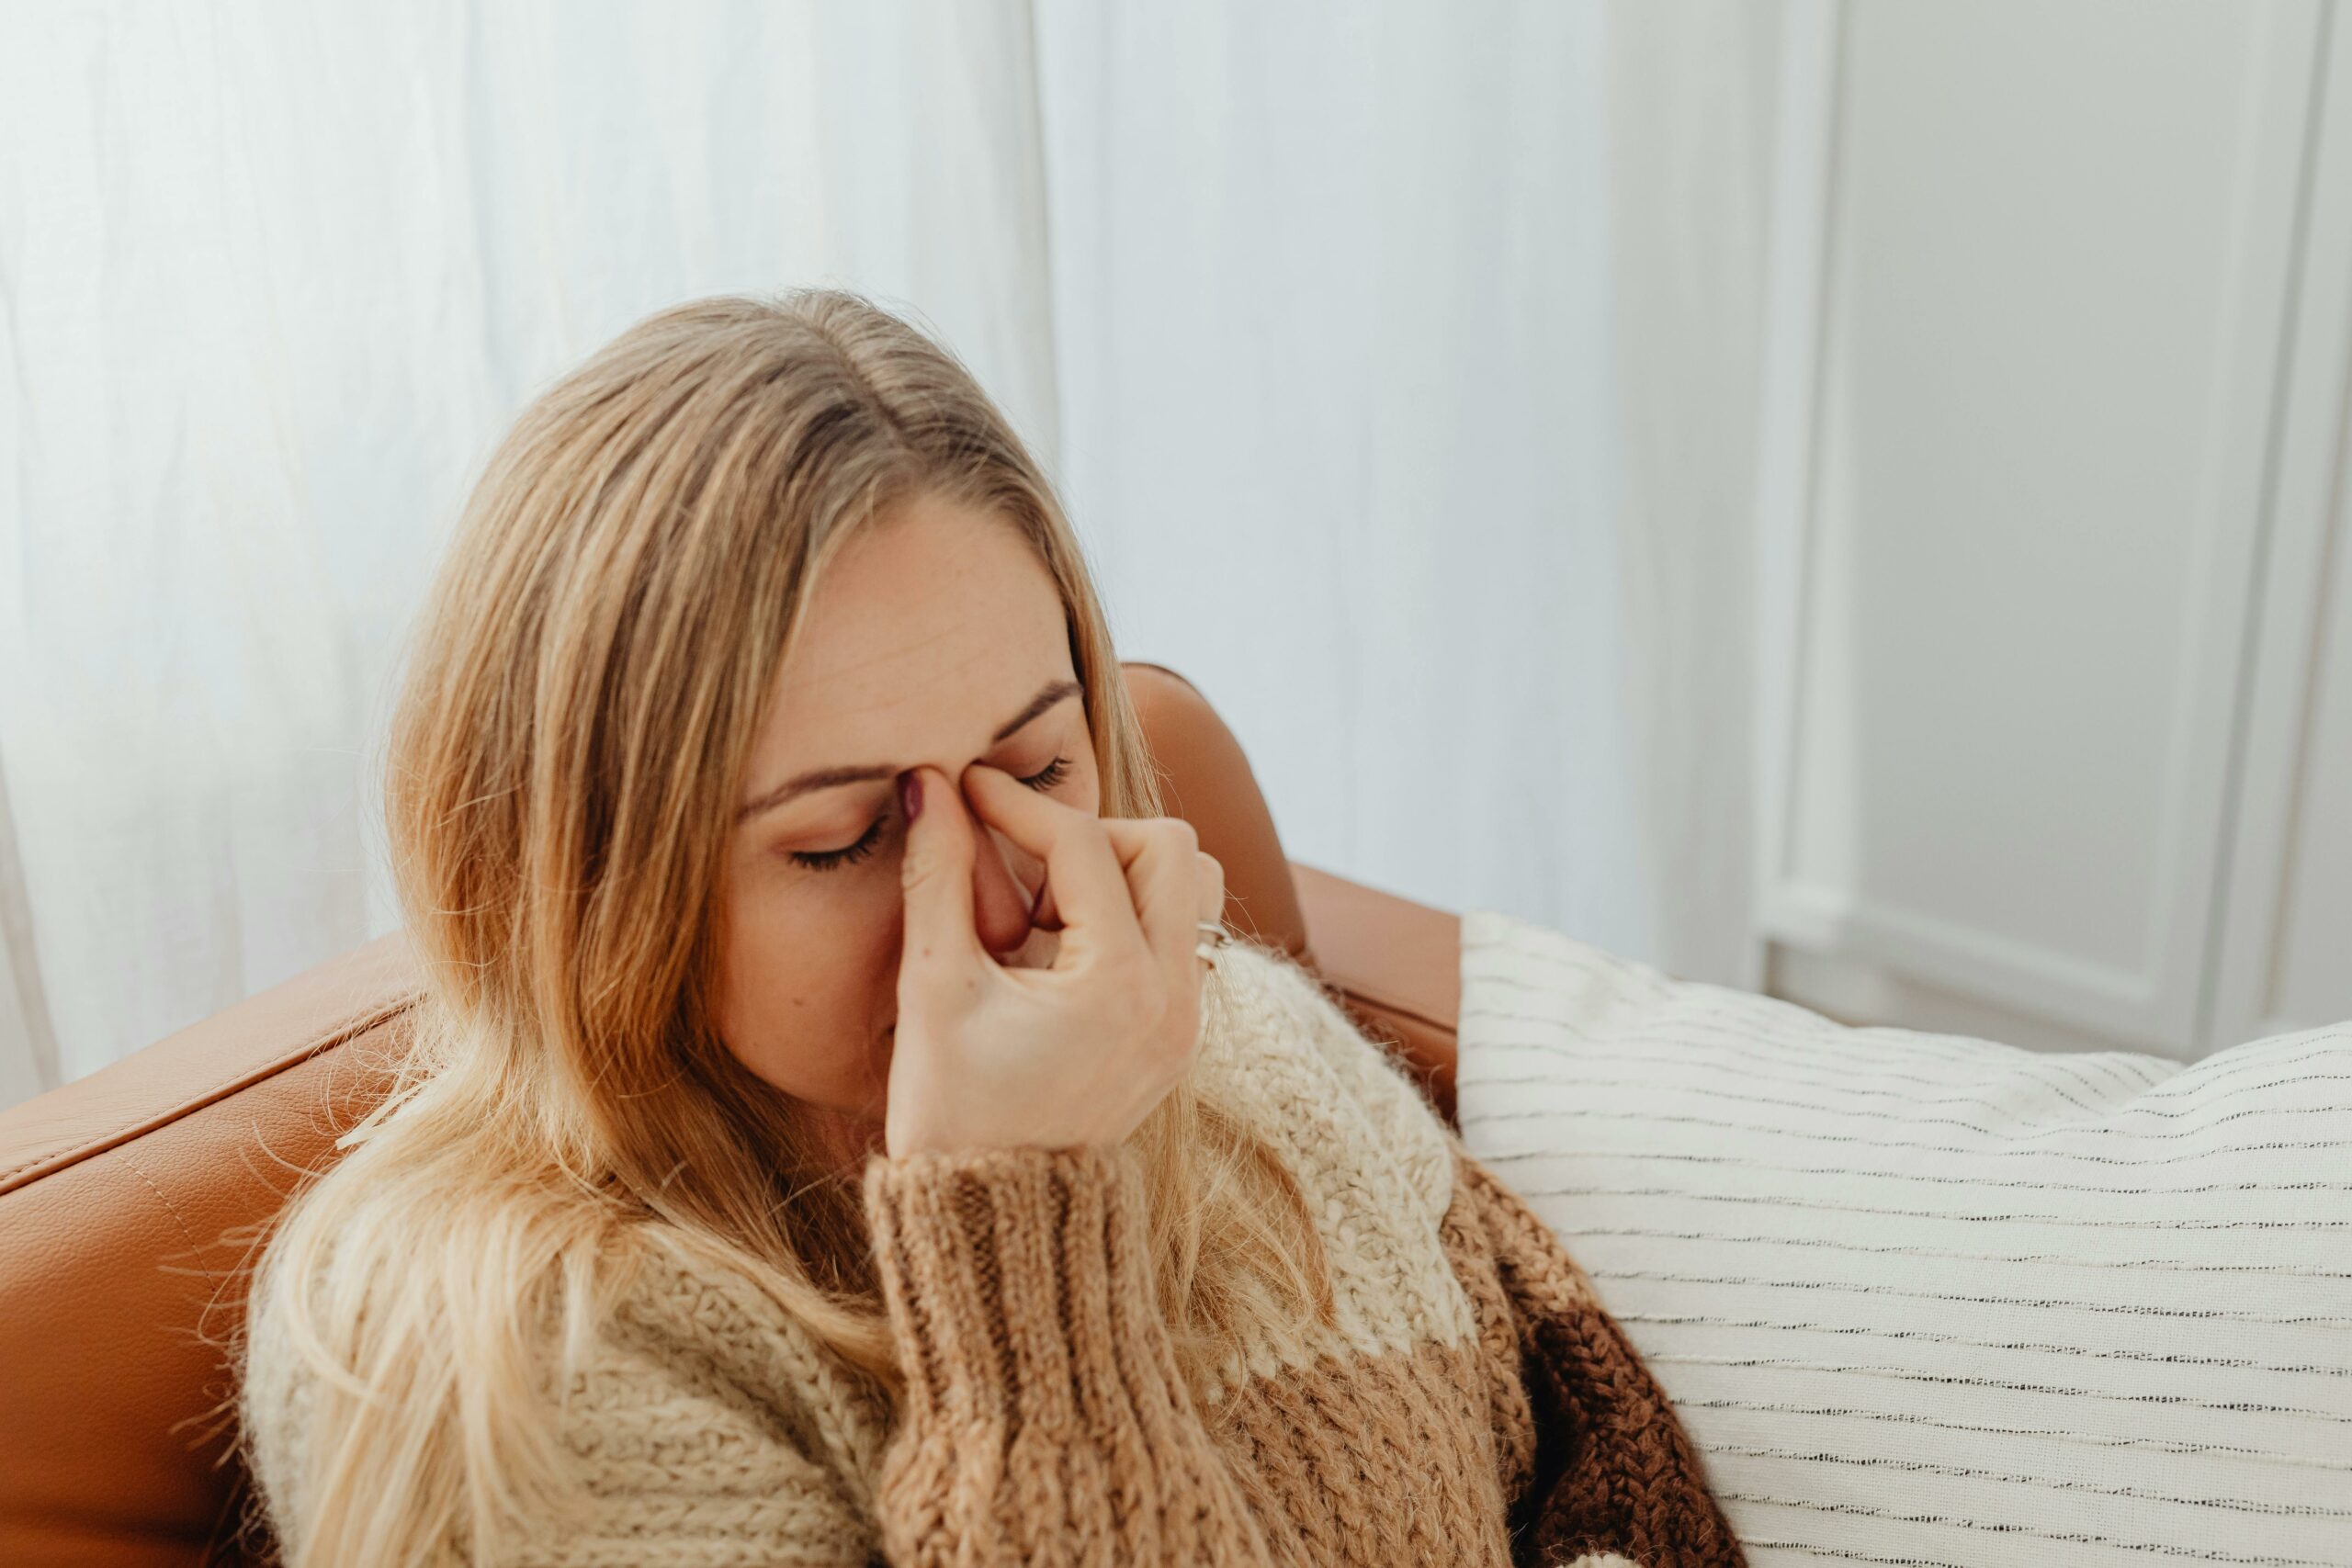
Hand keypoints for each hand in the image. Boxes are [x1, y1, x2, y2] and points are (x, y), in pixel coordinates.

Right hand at [883, 761, 1225, 1159]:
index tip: (964, 791)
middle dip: (1090, 837)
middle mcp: (1174, 998)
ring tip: (1050, 916)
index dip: (1014, 804)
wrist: (996, 1221)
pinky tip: (1062, 952)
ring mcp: (1187, 1020)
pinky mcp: (1180, 1035)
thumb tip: (929, 786)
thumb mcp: (934, 989)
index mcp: (1119, 984)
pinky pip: (1182, 937)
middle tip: (1020, 879)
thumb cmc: (953, 1113)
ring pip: (1194, 888)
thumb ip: (936, 876)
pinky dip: (1134, 918)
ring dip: (1125, 874)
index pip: (1083, 844)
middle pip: (1170, 847)